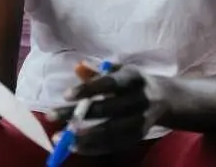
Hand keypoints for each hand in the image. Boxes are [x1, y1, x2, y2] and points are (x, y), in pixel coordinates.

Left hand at [48, 62, 169, 155]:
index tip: (65, 95)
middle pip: (105, 109)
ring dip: (83, 137)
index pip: (109, 83)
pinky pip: (115, 145)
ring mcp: (140, 121)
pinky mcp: (138, 136)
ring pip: (110, 132)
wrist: (165, 98)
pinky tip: (75, 147)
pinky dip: (94, 147)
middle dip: (77, 114)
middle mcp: (138, 100)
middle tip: (51, 115)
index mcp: (133, 77)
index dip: (88, 89)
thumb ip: (100, 69)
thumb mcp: (120, 68)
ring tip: (60, 138)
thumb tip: (78, 69)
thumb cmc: (132, 80)